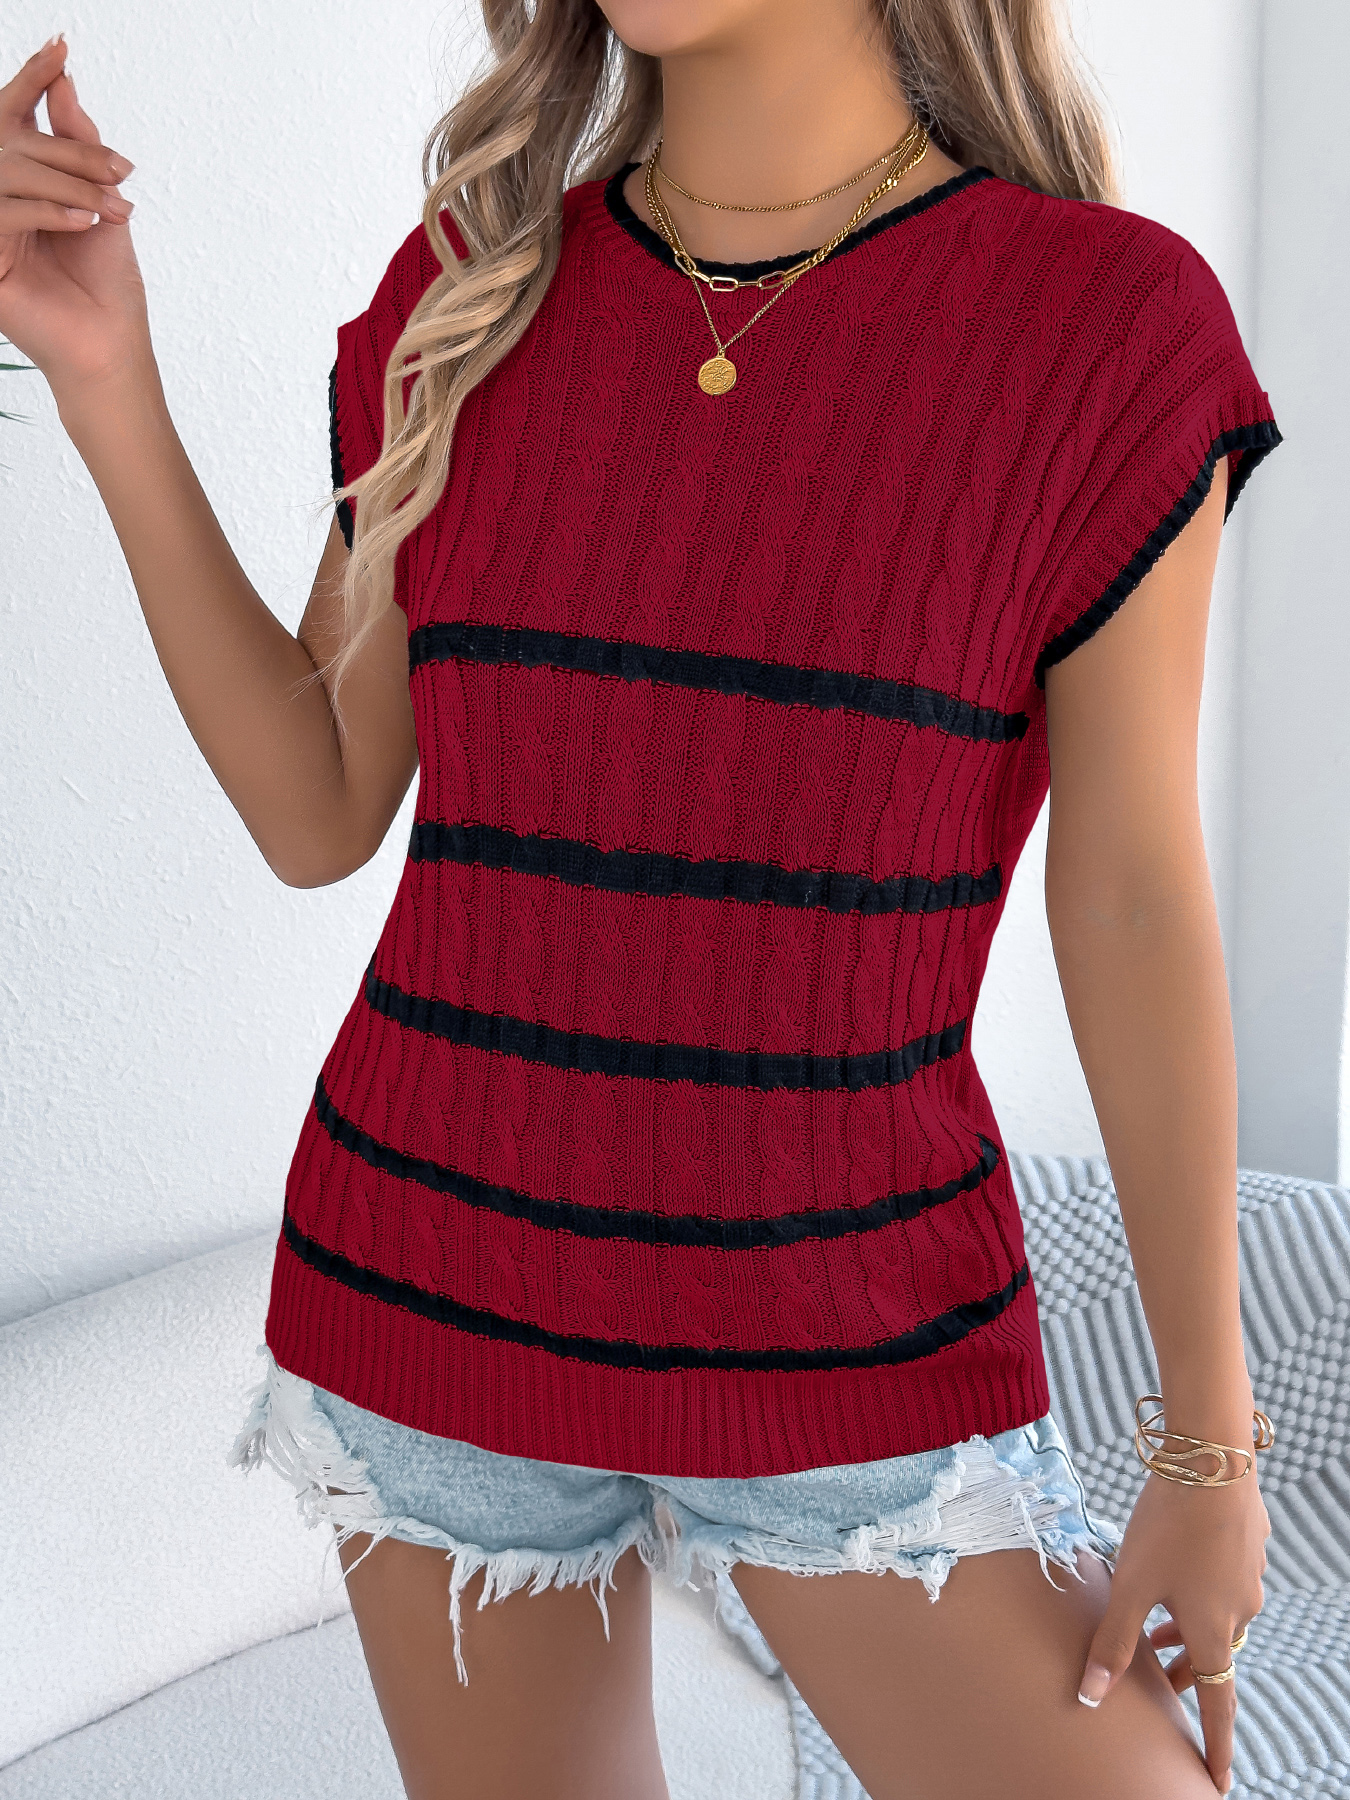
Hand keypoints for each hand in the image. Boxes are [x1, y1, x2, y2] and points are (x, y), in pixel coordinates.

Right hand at [0, 35, 148, 395]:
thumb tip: (64, 82)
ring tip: (109, 210)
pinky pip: (3, 213)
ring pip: (8, 173)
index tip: (60, 47)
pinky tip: (85, 223)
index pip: (15, 122)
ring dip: (67, 185)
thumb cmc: (107, 285)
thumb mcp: (100, 202)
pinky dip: (47, 211)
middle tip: (118, 173)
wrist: (111, 345)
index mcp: (22, 184)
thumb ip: (77, 143)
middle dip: (71, 153)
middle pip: (15, 144)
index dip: (32, 82)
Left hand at [1078, 1465, 1270, 1795]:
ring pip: (1217, 1620)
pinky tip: (1177, 1573)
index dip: (1214, 1745)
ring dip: (1189, 1634)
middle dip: (1189, 1678)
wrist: (1212, 1461)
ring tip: (1158, 1634)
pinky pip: (1222, 1588)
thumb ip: (1112, 1642)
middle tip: (1163, 1687)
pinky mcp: (1245, 1548)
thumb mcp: (1131, 1586)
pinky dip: (1199, 1598)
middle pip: (1214, 1659)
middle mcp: (1238, 1611)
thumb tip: (1089, 1697)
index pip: (1217, 1704)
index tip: (1216, 1780)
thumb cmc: (1168, 1526)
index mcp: (1212, 1631)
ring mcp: (1247, 1580)